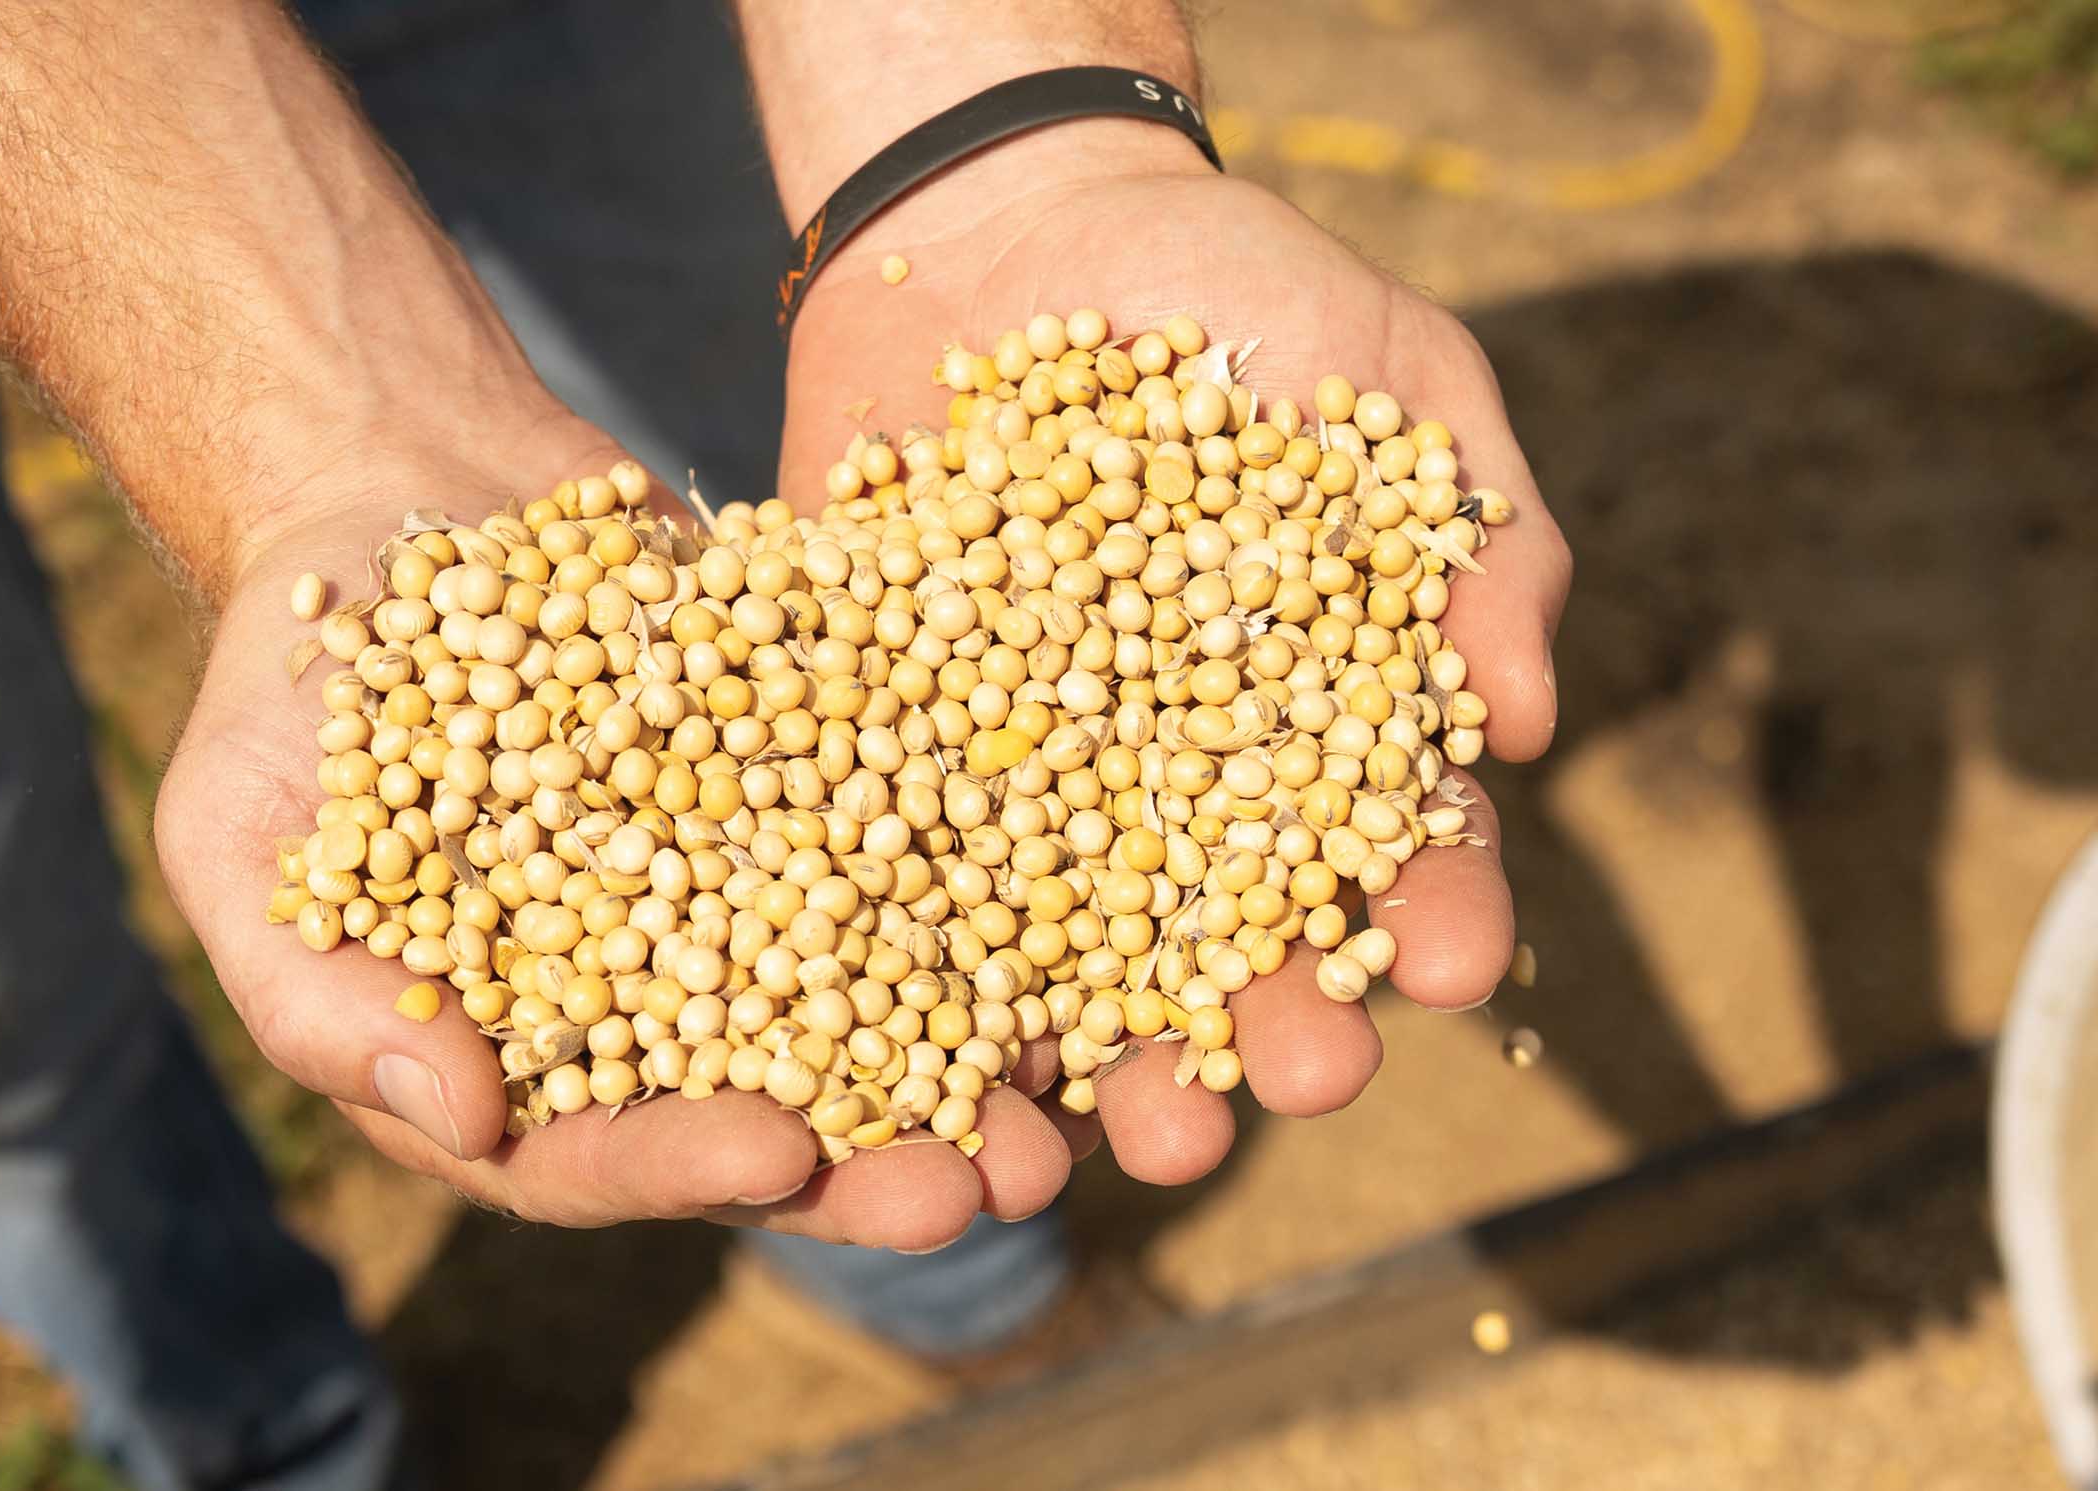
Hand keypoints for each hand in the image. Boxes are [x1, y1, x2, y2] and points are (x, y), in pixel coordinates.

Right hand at [155, 403, 1068, 1249]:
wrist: (403, 493)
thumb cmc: (296, 682)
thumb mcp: (242, 834)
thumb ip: (317, 996)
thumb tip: (459, 1118)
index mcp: (514, 1057)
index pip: (599, 1150)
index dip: (684, 1164)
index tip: (773, 1150)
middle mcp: (651, 1003)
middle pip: (776, 1112)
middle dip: (880, 1158)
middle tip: (982, 1188)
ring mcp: (750, 896)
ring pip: (877, 1001)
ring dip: (975, 1056)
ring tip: (1066, 1090)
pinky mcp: (823, 783)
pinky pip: (920, 842)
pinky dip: (999, 875)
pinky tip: (1084, 888)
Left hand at [781, 125, 1573, 1181]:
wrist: (1009, 217)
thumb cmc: (1237, 287)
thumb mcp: (1393, 377)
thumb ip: (1475, 535)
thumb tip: (1524, 723)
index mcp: (1313, 726)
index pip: (1391, 849)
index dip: (1431, 910)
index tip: (1449, 962)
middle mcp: (1175, 787)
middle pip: (1229, 943)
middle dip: (1267, 1030)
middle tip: (1296, 1089)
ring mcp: (1029, 781)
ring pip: (1064, 961)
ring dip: (1097, 1062)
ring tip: (1114, 1142)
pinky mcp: (890, 751)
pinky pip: (897, 880)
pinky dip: (903, 979)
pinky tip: (916, 1063)